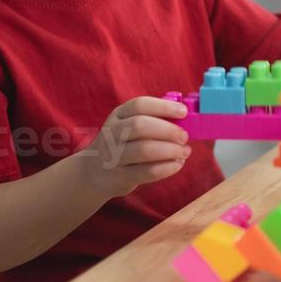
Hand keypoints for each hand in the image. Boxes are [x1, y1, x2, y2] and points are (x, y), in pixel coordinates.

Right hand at [78, 96, 192, 197]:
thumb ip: (153, 119)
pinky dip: (167, 168)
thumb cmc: (123, 144)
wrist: (95, 172)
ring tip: (183, 151)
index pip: (140, 105)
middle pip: (140, 126)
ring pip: (144, 150)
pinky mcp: (121, 176)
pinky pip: (147, 172)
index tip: (183, 112)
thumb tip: (185, 117)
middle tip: (184, 136)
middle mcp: (113, 133)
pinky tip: (177, 164)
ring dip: (170, 150)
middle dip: (168, 130)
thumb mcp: (130, 126)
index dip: (164, 107)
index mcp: (118, 115)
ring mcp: (114, 156)